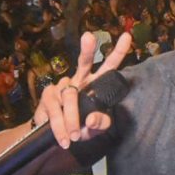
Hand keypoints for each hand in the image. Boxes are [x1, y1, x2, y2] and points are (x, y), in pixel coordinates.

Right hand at [34, 31, 132, 148]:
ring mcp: (63, 86)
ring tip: (73, 138)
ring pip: (70, 98)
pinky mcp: (48, 95)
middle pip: (83, 62)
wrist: (56, 136)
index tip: (126, 36)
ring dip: (72, 120)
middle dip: (87, 50)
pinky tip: (63, 138)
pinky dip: (59, 126)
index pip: (108, 66)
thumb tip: (91, 119)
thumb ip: (99, 124)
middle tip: (89, 37)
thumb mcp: (94, 129)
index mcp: (95, 84)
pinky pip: (55, 110)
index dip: (117, 52)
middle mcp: (79, 80)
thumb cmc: (80, 127)